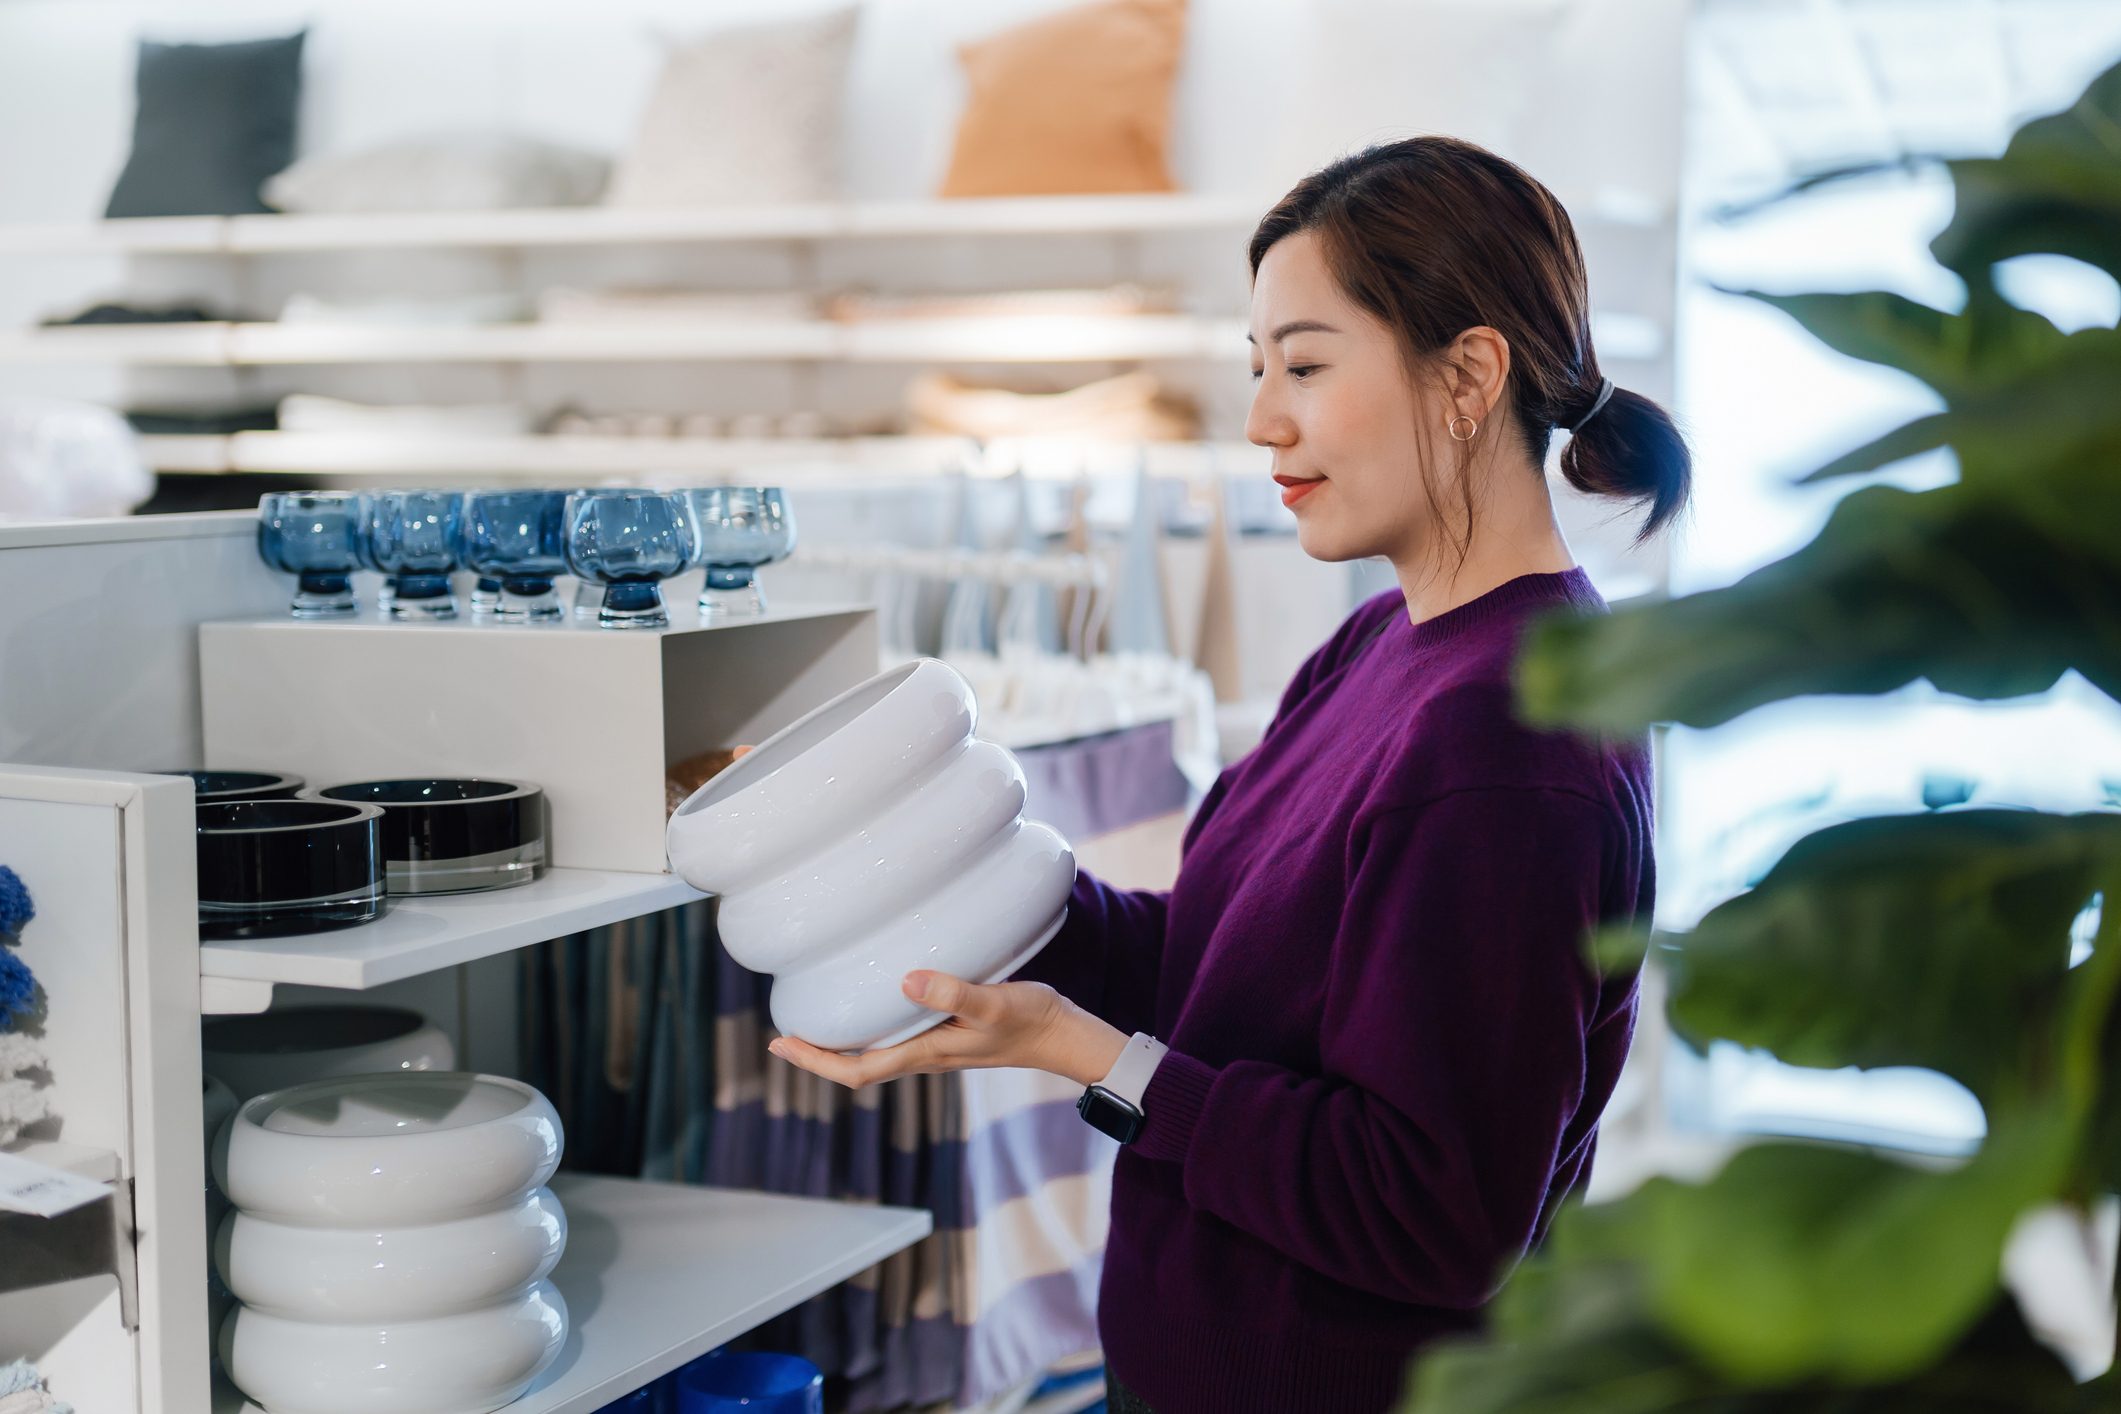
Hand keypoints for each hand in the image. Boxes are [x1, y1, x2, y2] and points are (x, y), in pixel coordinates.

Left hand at [768, 970, 1127, 1090]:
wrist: (1063, 1036)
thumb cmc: (1030, 1021)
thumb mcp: (992, 1004)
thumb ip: (952, 994)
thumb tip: (904, 981)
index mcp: (925, 1053)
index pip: (857, 1069)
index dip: (816, 1061)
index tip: (781, 1045)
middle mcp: (924, 1054)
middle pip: (857, 1066)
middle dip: (818, 1055)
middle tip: (782, 1038)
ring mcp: (936, 1046)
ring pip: (876, 1052)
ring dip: (842, 1043)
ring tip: (815, 1021)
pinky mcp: (949, 1032)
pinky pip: (897, 1035)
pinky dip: (872, 1026)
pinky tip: (872, 1001)